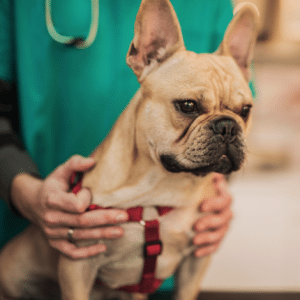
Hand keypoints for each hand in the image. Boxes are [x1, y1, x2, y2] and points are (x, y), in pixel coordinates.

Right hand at [11, 155, 127, 258]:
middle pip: (82, 221)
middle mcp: (51, 218)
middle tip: (124, 216)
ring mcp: (52, 233)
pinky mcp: (55, 243)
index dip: (87, 199)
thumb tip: (93, 162)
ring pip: (80, 236)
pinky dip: (87, 252)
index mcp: (52, 199)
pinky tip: (103, 248)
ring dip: (102, 234)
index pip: (75, 204)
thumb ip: (75, 163)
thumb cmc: (54, 185)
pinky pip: (71, 252)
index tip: (92, 192)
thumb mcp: (61, 171)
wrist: (33, 202)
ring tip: (120, 231)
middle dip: (105, 219)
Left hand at [193, 173, 232, 256]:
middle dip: (211, 223)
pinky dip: (207, 249)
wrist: (196, 201)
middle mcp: (225, 210)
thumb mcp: (197, 180)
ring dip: (209, 238)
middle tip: (196, 226)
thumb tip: (195, 168)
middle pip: (225, 218)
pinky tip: (196, 252)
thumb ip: (199, 175)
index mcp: (222, 195)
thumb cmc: (197, 188)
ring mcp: (223, 224)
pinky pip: (216, 245)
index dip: (215, 203)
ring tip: (194, 241)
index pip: (225, 199)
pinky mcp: (217, 236)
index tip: (201, 206)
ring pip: (221, 233)